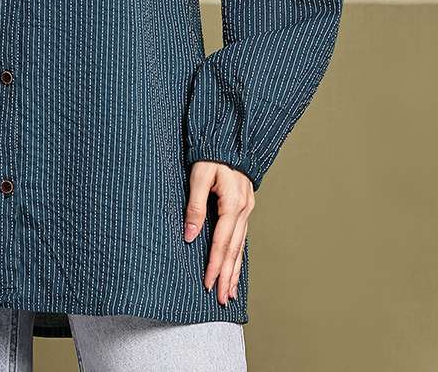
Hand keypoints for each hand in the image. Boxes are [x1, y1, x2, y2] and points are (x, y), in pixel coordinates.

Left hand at [184, 160, 254, 304]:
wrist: (229, 138)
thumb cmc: (211, 153)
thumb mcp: (198, 175)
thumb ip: (194, 206)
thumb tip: (190, 235)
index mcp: (233, 203)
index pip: (221, 241)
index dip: (214, 264)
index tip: (208, 283)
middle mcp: (244, 210)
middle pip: (234, 249)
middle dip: (227, 276)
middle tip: (221, 299)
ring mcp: (247, 209)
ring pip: (240, 246)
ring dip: (235, 270)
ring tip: (230, 292)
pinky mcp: (245, 208)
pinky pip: (242, 237)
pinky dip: (239, 255)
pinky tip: (235, 267)